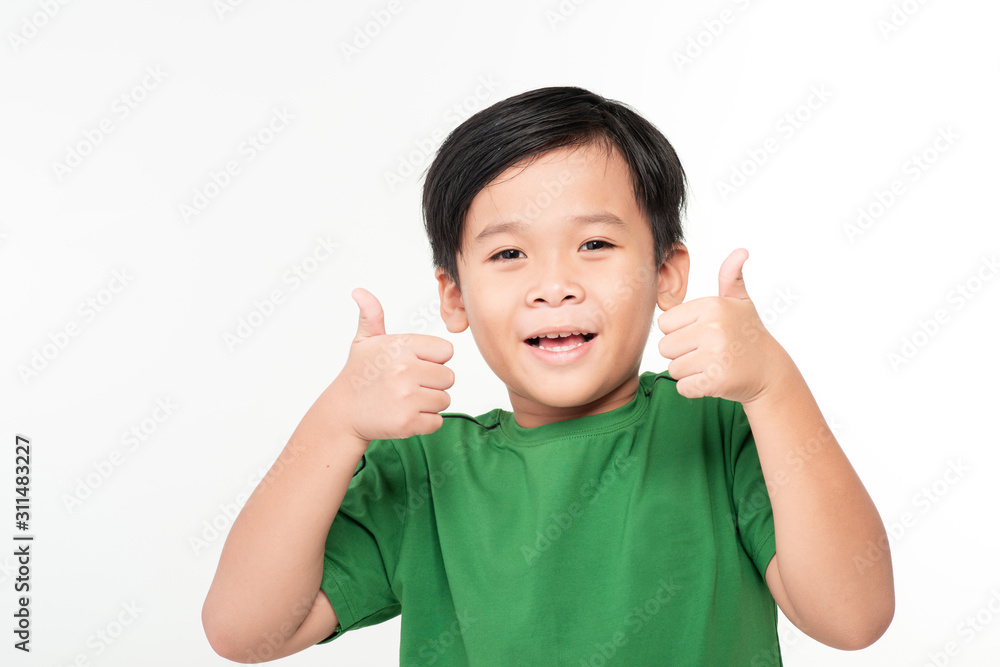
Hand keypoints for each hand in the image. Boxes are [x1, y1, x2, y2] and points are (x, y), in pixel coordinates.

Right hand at [331, 288, 454, 441]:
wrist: (342, 413)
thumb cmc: (358, 375)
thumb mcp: (364, 341)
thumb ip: (372, 315)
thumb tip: (360, 292)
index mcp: (401, 346)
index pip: (446, 351)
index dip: (433, 360)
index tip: (414, 365)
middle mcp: (405, 370)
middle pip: (448, 377)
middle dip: (432, 383)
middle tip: (407, 386)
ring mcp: (407, 397)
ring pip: (444, 400)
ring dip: (428, 403)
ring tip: (404, 400)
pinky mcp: (408, 422)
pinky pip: (436, 421)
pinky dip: (424, 422)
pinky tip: (404, 415)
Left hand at [656, 248, 788, 402]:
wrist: (769, 371)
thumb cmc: (747, 334)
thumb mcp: (740, 302)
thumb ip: (730, 277)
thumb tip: (741, 252)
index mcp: (712, 306)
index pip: (665, 323)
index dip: (679, 331)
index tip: (700, 333)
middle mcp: (713, 328)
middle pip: (665, 347)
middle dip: (681, 353)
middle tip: (706, 352)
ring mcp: (715, 355)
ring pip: (673, 368)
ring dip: (687, 371)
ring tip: (710, 364)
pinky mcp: (715, 380)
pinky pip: (683, 387)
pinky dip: (693, 388)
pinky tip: (711, 379)